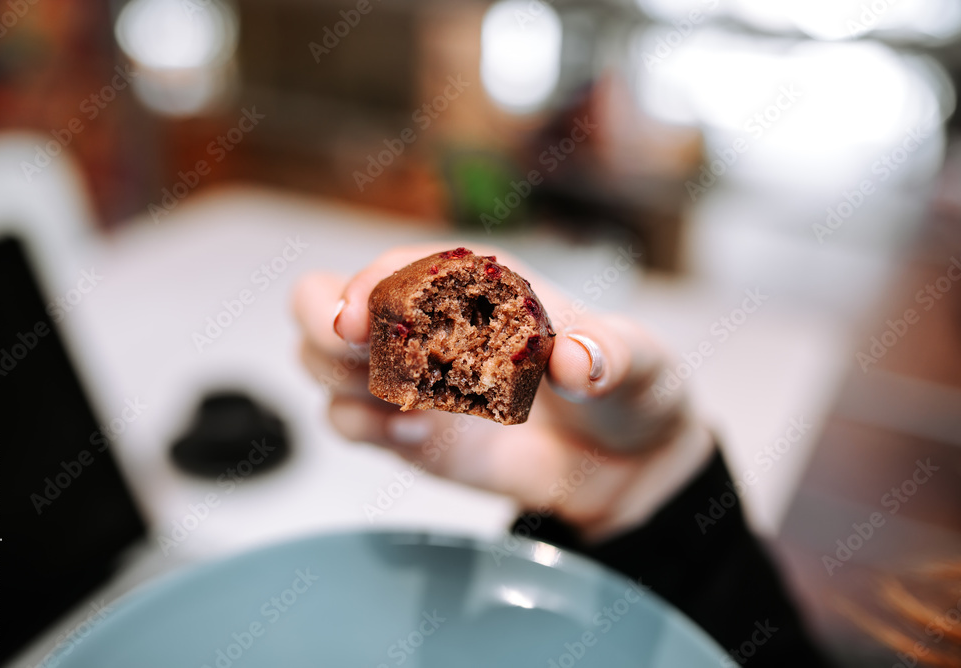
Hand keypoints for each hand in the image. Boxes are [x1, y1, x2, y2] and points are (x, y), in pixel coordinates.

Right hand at [293, 244, 712, 540]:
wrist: (625, 462)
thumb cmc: (626, 388)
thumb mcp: (636, 364)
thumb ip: (609, 356)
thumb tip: (577, 361)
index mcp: (478, 285)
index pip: (401, 266)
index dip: (371, 284)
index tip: (360, 317)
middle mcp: (429, 324)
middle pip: (330, 301)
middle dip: (323, 321)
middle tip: (352, 347)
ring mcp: (412, 379)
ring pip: (324, 360)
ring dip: (337, 376)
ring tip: (393, 399)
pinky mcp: (408, 433)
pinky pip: (350, 422)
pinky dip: (361, 426)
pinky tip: (409, 433)